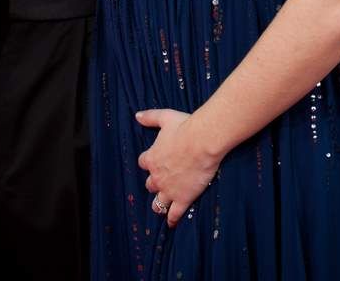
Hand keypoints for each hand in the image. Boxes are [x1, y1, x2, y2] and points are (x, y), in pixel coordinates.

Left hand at [136, 108, 218, 226]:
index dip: (149, 162)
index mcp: (152, 157)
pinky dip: (172, 219)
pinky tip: (171, 223)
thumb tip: (137, 115)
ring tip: (161, 207)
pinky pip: (174, 214)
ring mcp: (169, 190)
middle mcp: (157, 176)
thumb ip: (150, 117)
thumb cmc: (184, 127)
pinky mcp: (182, 199)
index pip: (143, 163)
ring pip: (158, 203)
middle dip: (154, 183)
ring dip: (159, 204)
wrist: (202, 142)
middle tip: (161, 182)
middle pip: (150, 184)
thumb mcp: (165, 117)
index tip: (154, 162)